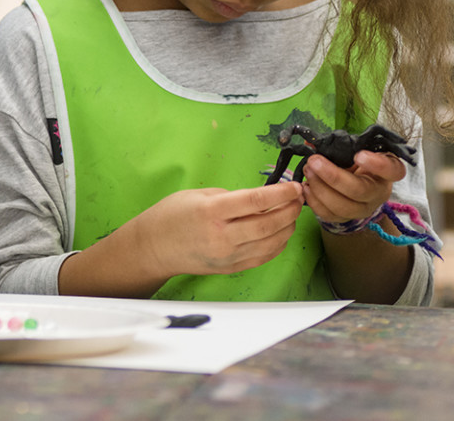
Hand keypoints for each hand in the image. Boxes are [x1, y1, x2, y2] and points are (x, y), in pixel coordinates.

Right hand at [133, 183, 304, 276]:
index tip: (294, 186)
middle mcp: (222, 236)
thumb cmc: (171, 216)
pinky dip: (278, 244)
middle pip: (268, 223)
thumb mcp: (197, 195)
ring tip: (292, 214)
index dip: (280, 193)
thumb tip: (259, 199)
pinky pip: (263, 257)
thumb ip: (229, 197)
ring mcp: (228, 255)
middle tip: (299, 199)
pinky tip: (281, 232)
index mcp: (211, 212)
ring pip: (271, 242)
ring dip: (287, 227)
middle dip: (290, 209)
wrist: (154, 247)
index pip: (255, 200)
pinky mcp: (231, 267)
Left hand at [301, 151, 404, 225]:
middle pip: (359, 191)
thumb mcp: (355, 149)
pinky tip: (306, 187)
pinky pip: (330, 215)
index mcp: (387, 171)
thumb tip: (311, 143)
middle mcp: (379, 193)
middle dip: (332, 176)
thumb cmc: (356, 160)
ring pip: (343, 207)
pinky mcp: (347, 218)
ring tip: (308, 171)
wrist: (356, 180)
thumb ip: (340, 144)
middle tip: (313, 161)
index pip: (392, 170)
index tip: (358, 155)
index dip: (377, 164)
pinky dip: (314, 201)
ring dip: (320, 188)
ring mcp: (364, 209)